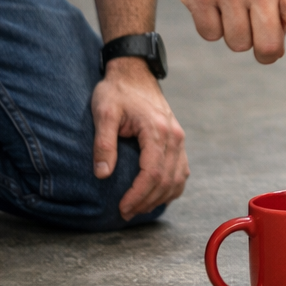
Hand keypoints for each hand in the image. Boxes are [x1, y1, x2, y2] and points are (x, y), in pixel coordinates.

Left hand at [92, 58, 189, 220]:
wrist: (134, 72)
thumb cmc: (117, 91)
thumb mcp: (104, 113)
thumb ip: (103, 144)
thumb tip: (103, 175)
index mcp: (157, 130)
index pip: (152, 172)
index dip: (138, 195)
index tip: (122, 208)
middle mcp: (174, 136)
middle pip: (167, 179)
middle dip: (147, 201)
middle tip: (126, 213)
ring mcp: (178, 138)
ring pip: (178, 178)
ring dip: (160, 197)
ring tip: (139, 208)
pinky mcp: (177, 139)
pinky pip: (182, 170)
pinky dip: (172, 187)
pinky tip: (157, 195)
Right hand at [166, 0, 285, 68]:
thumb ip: (284, 8)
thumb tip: (275, 50)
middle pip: (268, 46)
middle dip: (263, 50)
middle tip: (256, 31)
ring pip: (237, 44)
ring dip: (234, 34)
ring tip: (230, 4)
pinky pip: (209, 35)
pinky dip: (210, 26)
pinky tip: (210, 2)